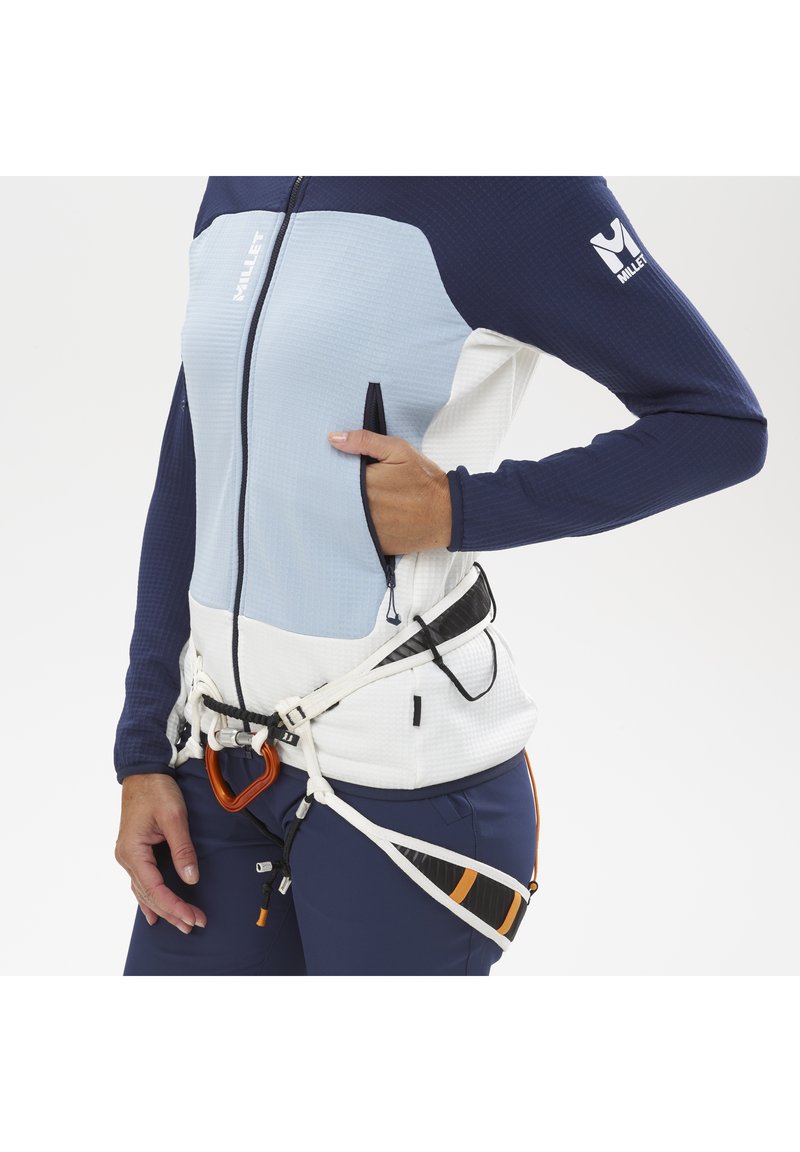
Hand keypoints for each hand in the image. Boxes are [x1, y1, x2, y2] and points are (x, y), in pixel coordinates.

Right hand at [115, 773, 206, 932]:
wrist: (143, 772)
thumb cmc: (156, 790)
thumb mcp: (173, 817)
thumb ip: (182, 849)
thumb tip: (191, 879)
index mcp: (133, 851)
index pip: (155, 888)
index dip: (174, 905)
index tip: (192, 916)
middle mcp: (126, 857)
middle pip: (149, 894)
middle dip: (172, 911)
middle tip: (194, 924)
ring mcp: (129, 856)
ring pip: (145, 891)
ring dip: (163, 908)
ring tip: (181, 923)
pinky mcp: (135, 852)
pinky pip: (142, 882)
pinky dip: (150, 898)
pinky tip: (153, 913)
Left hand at [327, 429, 452, 553]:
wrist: (448, 514)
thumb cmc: (425, 481)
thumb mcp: (399, 450)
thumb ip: (364, 441)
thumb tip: (333, 438)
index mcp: (365, 483)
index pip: (334, 476)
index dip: (332, 472)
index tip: (334, 469)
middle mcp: (363, 509)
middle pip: (336, 498)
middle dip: (337, 491)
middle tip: (349, 485)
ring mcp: (368, 529)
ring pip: (343, 518)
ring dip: (344, 509)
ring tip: (358, 501)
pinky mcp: (376, 544)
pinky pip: (356, 535)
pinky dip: (356, 527)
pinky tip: (367, 517)